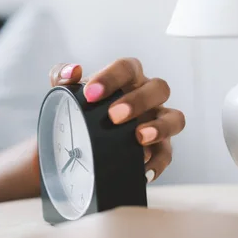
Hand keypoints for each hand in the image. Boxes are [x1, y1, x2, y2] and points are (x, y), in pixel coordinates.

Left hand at [49, 59, 184, 182]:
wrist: (78, 137)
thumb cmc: (81, 107)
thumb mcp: (66, 91)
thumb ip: (63, 76)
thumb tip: (73, 72)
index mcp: (127, 76)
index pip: (127, 67)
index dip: (112, 77)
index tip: (91, 93)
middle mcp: (147, 95)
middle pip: (159, 88)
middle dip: (138, 101)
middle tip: (114, 116)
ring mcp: (157, 120)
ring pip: (175, 118)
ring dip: (160, 127)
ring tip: (139, 138)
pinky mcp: (159, 146)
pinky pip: (167, 153)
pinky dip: (157, 162)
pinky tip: (142, 170)